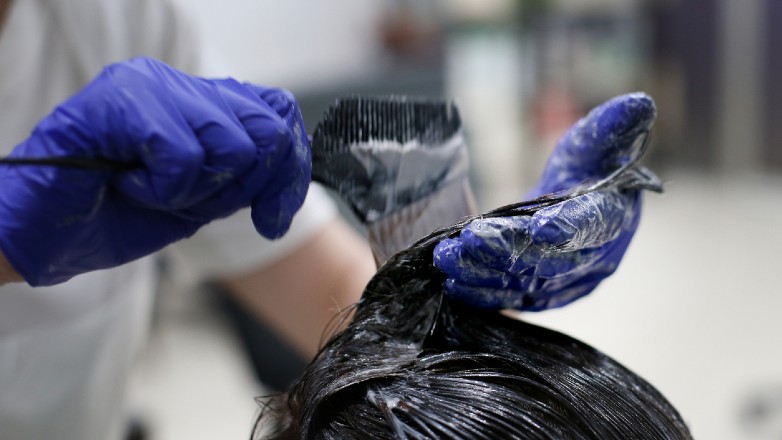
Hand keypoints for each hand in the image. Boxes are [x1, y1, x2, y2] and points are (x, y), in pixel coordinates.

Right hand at [0, 57, 309, 285]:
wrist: (46, 236)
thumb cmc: (118, 215)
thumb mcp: (202, 200)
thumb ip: (245, 178)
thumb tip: (290, 173)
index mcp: (203, 103)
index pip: (280, 113)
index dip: (290, 169)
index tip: (272, 218)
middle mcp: (182, 84)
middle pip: (268, 128)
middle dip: (246, 186)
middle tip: (195, 203)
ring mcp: (151, 85)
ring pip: (231, 143)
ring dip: (197, 191)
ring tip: (151, 191)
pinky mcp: (122, 99)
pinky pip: (184, 155)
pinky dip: (164, 189)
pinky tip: (129, 186)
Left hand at [433, 93, 655, 309]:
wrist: (584, 209)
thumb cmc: (591, 169)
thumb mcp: (600, 142)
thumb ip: (614, 127)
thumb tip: (640, 104)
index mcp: (612, 218)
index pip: (591, 224)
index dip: (568, 226)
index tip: (540, 227)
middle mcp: (593, 259)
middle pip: (548, 259)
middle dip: (506, 250)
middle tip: (467, 239)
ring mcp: (566, 283)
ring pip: (524, 283)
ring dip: (483, 272)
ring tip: (446, 259)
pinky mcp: (541, 296)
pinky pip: (511, 298)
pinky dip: (482, 293)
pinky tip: (452, 283)